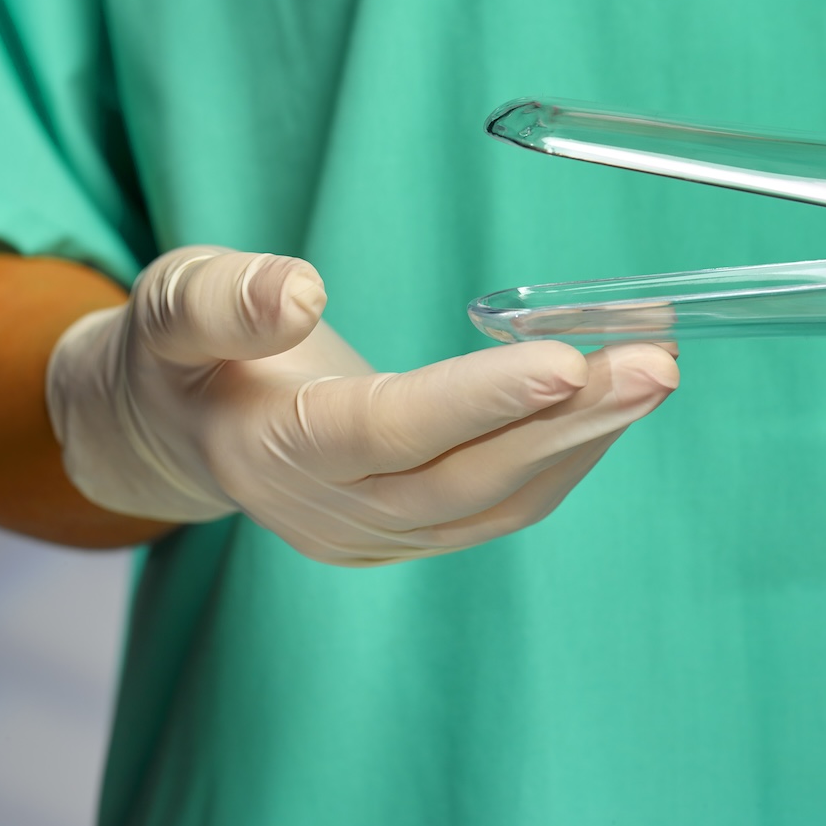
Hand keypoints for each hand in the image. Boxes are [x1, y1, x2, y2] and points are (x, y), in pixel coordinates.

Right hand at [46, 246, 677, 563]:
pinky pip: (502, 505)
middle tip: (655, 363)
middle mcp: (331, 511)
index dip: (480, 399)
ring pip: (499, 500)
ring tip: (654, 371)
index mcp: (271, 450)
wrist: (177, 430)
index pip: (391, 430)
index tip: (566, 359)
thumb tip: (298, 291)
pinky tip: (611, 404)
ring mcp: (377, 534)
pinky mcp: (413, 534)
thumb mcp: (171, 304)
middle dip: (570, 422)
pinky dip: (564, 456)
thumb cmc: (181, 354)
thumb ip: (223, 302)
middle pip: (468, 478)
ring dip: (585, 439)